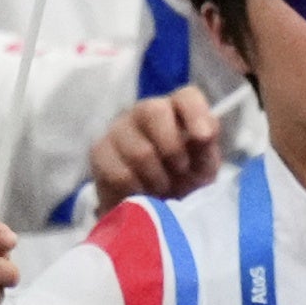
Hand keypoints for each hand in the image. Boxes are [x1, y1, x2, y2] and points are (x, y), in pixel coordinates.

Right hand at [90, 87, 222, 210]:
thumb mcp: (203, 167)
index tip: (204, 137)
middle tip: (181, 170)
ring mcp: (119, 128)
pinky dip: (137, 190)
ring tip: (162, 187)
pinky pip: (120, 173)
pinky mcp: (99, 152)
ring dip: (157, 177)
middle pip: (153, 111)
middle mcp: (145, 111)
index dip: (195, 112)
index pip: (186, 96)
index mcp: (176, 110)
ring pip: (139, 150)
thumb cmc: (182, 179)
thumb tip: (203, 134)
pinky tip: (141, 192)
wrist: (149, 208)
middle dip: (172, 148)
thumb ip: (206, 149)